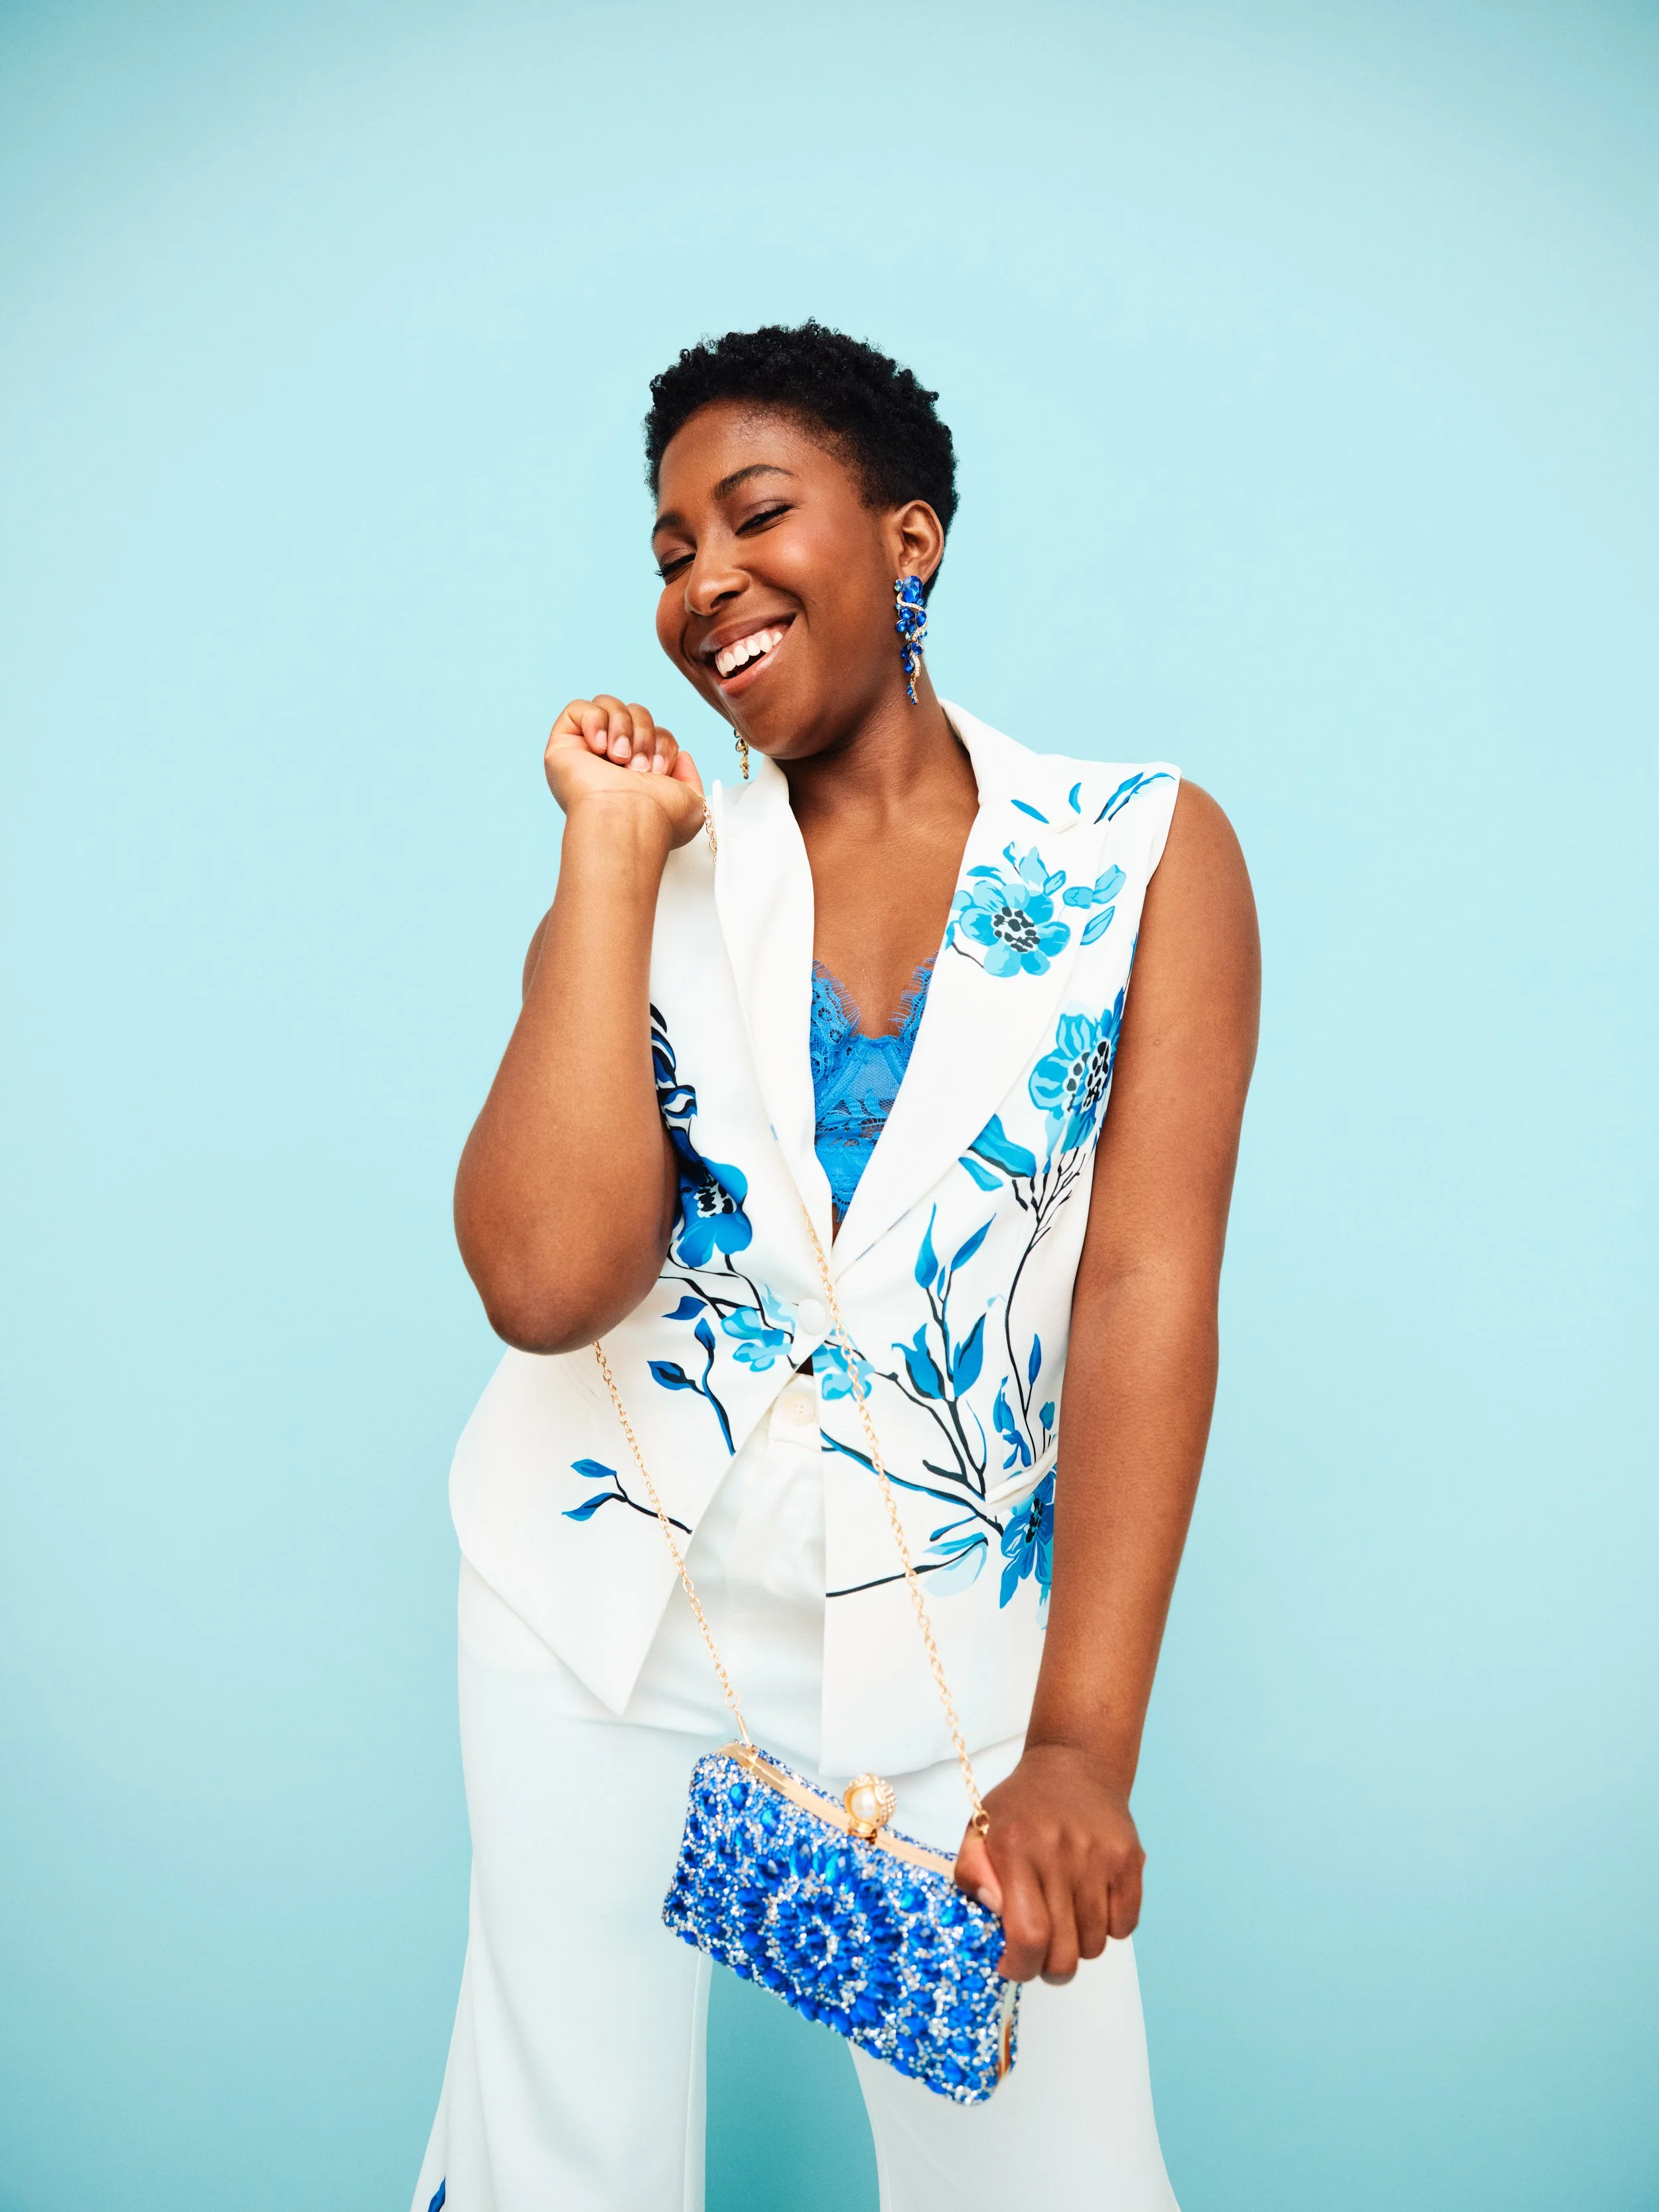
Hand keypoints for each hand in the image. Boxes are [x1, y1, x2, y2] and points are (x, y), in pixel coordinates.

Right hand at [544, 694, 707, 849]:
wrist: (630, 819)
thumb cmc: (658, 818)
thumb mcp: (691, 799)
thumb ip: (689, 776)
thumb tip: (682, 756)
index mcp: (634, 773)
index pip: (653, 733)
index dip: (662, 743)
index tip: (659, 772)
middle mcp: (609, 762)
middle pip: (635, 713)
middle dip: (644, 735)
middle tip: (639, 768)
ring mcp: (584, 753)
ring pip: (610, 706)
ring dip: (623, 729)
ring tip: (620, 759)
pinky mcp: (563, 745)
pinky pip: (579, 708)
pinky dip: (595, 720)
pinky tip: (599, 747)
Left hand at [953, 1743, 1145, 1982]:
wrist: (1075, 1765)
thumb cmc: (1021, 1808)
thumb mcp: (979, 1830)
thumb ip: (972, 1874)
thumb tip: (996, 1912)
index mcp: (1015, 1848)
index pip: (1028, 1934)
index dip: (1020, 1966)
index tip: (1011, 1966)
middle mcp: (1059, 1852)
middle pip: (1065, 1952)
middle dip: (1049, 1968)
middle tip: (1040, 1953)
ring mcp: (1099, 1856)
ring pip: (1096, 1945)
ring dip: (1078, 1945)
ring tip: (1065, 1917)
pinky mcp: (1130, 1859)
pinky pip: (1125, 1927)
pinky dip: (1108, 1928)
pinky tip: (1091, 1902)